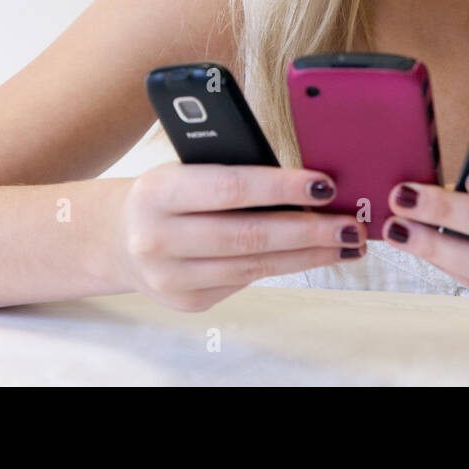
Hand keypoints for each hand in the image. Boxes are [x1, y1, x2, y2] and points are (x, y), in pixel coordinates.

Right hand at [116, 162, 366, 311]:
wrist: (117, 236)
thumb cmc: (169, 191)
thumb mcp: (186, 166)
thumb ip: (231, 167)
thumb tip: (305, 179)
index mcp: (158, 191)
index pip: (230, 187)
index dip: (282, 188)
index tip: (325, 186)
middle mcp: (158, 238)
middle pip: (249, 236)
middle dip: (309, 231)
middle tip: (350, 224)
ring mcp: (171, 278)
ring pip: (254, 266)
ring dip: (308, 255)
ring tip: (345, 243)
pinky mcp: (187, 302)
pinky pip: (245, 280)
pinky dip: (282, 266)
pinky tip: (310, 255)